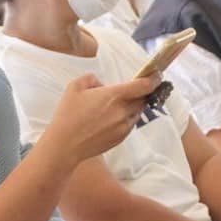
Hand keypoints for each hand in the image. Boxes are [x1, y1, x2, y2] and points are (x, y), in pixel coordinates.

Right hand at [42, 74, 161, 162]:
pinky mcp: (121, 138)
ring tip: (115, 106)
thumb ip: (91, 79)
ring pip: (136, 112)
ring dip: (132, 106)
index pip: (144, 86)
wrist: (65, 145)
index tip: (156, 76)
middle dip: (141, 93)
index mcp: (115, 95)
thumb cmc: (68, 115)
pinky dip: (125, 119)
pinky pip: (129, 124)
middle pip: (143, 99)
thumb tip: (101, 85)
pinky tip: (109, 119)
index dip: (154, 79)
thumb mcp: (74, 87)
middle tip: (132, 90)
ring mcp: (124, 127)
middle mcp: (123, 111)